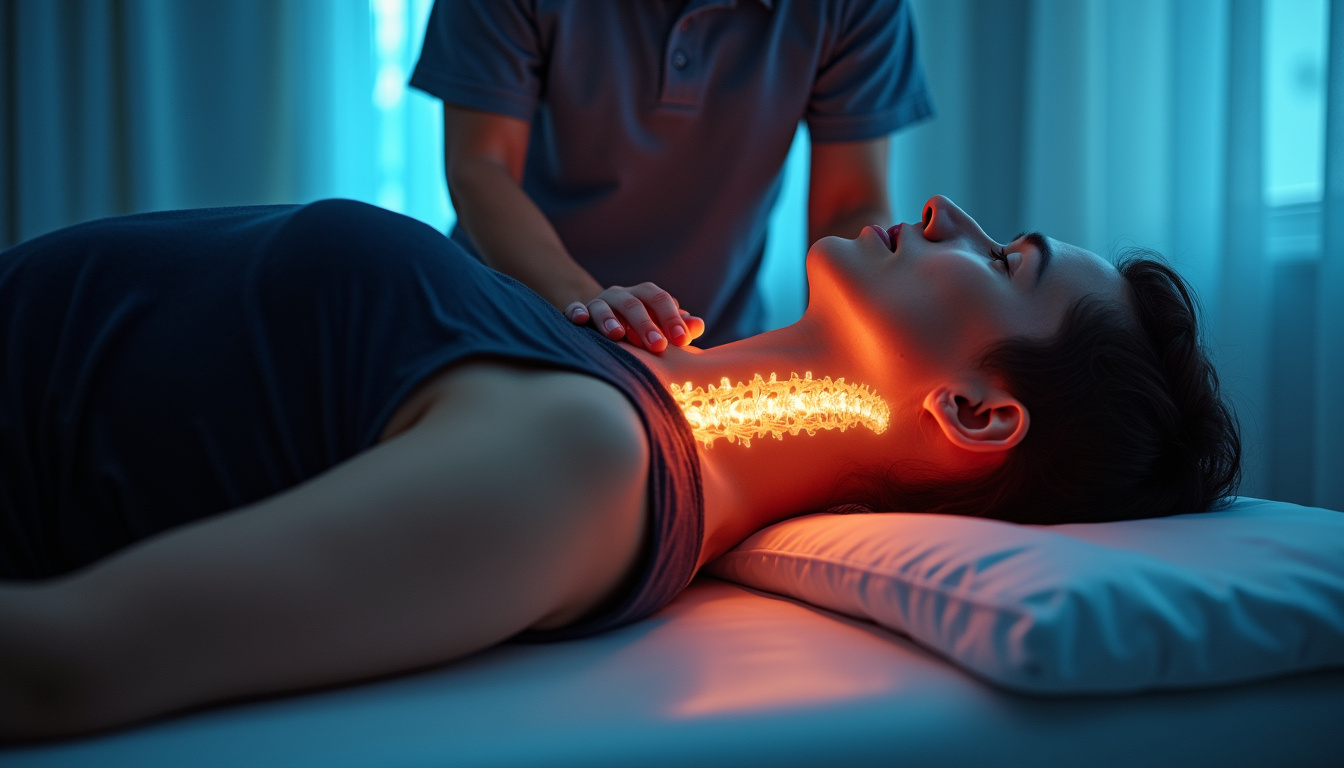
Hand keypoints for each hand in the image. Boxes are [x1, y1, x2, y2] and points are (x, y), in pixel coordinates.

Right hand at [563, 283, 704, 351]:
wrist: (607, 318)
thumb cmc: (642, 326)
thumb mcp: (661, 325)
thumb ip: (680, 326)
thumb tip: (698, 325)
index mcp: (645, 295)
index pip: (661, 300)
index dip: (672, 318)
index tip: (682, 340)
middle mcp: (622, 295)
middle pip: (634, 305)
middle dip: (646, 325)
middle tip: (658, 346)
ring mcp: (600, 303)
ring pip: (604, 307)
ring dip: (610, 320)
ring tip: (617, 335)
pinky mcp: (580, 312)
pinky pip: (575, 309)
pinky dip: (577, 312)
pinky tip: (581, 320)